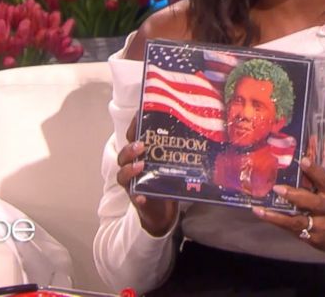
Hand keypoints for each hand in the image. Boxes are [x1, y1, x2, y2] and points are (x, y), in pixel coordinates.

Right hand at [116, 117, 177, 236]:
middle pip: (123, 155)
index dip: (134, 126)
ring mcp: (133, 183)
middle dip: (130, 148)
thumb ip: (179, 146)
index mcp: (141, 154)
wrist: (162, 209)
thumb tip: (202, 126)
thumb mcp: (172, 160)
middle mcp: (133, 166)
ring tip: (140, 166)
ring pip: (123, 174)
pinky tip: (142, 196)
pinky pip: (134, 198)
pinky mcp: (138, 199)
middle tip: (141, 145)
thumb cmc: (166, 180)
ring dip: (129, 169)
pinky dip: (137, 197)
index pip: (133, 136)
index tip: (139, 115)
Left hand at [252, 158, 324, 266]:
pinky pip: (292, 230)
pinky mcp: (312, 239)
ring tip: (261, 210)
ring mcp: (320, 227)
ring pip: (298, 221)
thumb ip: (317, 182)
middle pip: (313, 203)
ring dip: (277, 216)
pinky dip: (277, 223)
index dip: (315, 171)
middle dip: (295, 196)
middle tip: (277, 188)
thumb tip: (297, 162)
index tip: (303, 160)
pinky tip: (264, 216)